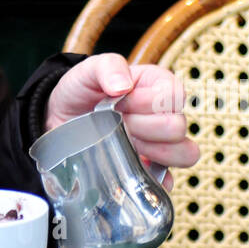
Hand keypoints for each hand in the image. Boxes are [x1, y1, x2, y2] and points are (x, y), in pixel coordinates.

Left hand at [45, 54, 197, 191]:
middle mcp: (166, 114)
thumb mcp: (89, 69)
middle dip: (143, 126)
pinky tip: (132, 169)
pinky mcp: (151, 167)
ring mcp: (161, 143)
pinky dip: (154, 180)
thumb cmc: (83, 90)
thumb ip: (108, 67)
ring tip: (125, 143)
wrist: (63, 118)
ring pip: (185, 153)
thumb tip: (123, 86)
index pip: (175, 95)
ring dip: (153, 151)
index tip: (122, 100)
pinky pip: (168, 180)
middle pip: (177, 126)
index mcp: (158, 85)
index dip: (148, 101)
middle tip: (119, 122)